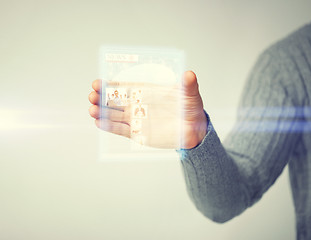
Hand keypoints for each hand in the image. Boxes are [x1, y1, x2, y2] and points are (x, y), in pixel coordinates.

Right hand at [88, 71, 207, 148]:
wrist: (193, 130)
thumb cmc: (190, 108)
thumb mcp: (190, 95)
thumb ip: (188, 86)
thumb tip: (189, 74)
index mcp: (146, 92)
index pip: (125, 86)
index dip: (110, 85)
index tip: (98, 83)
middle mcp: (138, 104)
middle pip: (115, 100)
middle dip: (101, 97)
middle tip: (92, 95)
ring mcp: (137, 119)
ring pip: (114, 115)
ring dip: (102, 112)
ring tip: (92, 110)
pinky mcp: (138, 133)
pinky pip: (121, 130)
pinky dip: (110, 127)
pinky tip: (99, 123)